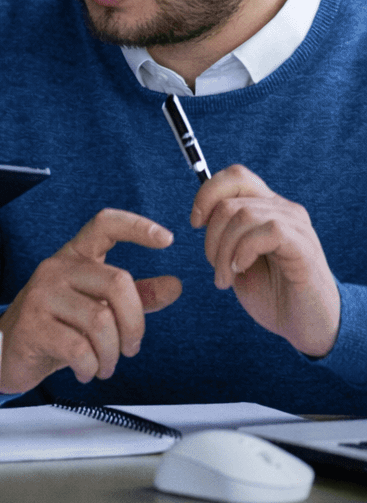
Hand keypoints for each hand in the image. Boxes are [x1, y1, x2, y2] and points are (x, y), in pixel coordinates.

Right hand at [0, 208, 181, 393]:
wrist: (6, 351)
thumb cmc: (57, 325)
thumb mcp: (96, 306)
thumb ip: (135, 297)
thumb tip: (175, 286)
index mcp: (75, 257)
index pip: (105, 225)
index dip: (137, 226)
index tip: (167, 239)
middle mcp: (57, 268)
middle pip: (117, 282)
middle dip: (134, 324)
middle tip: (131, 348)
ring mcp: (42, 295)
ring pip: (101, 321)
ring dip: (112, 354)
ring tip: (105, 365)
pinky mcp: (33, 325)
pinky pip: (79, 348)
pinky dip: (91, 367)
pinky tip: (86, 370)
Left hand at [192, 164, 339, 358]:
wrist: (306, 327)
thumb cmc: (271, 294)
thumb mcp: (237, 259)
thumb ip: (225, 234)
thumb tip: (201, 213)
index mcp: (267, 208)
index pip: (236, 176)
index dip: (208, 193)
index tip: (195, 223)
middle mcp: (283, 210)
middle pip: (231, 200)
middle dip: (211, 235)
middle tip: (214, 266)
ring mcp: (297, 227)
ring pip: (245, 215)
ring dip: (224, 250)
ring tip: (224, 278)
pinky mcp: (305, 248)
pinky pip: (270, 231)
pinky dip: (245, 250)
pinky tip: (242, 270)